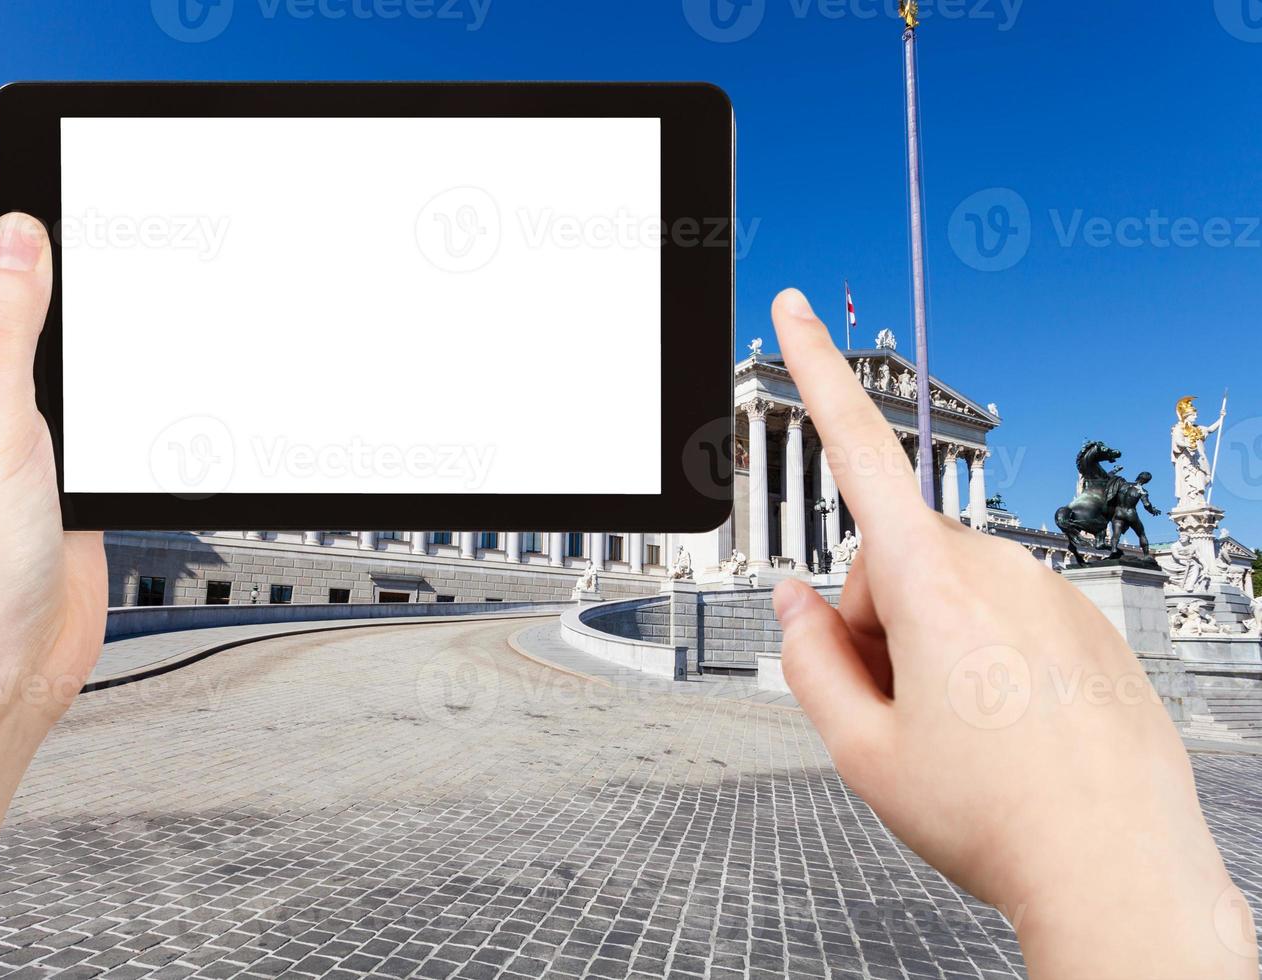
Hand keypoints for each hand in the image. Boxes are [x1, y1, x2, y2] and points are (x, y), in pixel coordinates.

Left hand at [0, 179, 106, 974]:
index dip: (4, 201)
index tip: (53, 159)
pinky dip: (117, 377)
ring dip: (95, 319)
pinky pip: (90, 395)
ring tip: (140, 281)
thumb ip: (3, 326)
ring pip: (59, 340)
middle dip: (62, 253)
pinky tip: (142, 363)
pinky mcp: (57, 460)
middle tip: (119, 217)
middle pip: (13, 287)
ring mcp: (10, 424)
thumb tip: (17, 233)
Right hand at [768, 289, 1255, 979]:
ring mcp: (1051, 591)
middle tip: (895, 712)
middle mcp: (998, 568)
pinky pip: (1007, 612)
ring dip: (930, 642)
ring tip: (959, 732)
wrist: (1116, 869)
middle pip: (891, 563)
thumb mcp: (860, 750)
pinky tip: (1008, 728)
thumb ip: (808, 659)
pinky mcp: (1086, 620)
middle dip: (876, 623)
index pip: (858, 454)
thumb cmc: (994, 816)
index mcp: (931, 585)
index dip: (817, 374)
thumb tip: (797, 602)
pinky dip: (986, 655)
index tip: (797, 309)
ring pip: (950, 590)